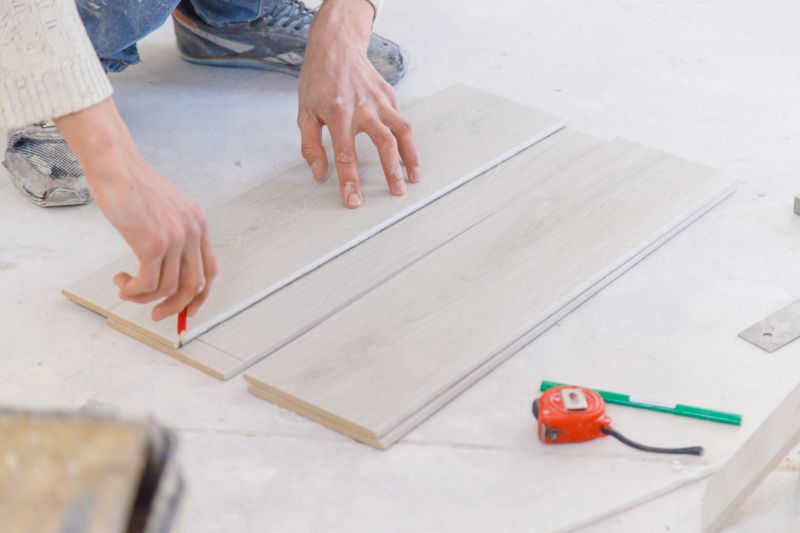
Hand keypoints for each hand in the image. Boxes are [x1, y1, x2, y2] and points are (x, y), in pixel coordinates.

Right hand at [56, 97, 217, 320]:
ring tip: (126, 290)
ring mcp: (175, 238)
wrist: (115, 166)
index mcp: (198, 224)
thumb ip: (170, 236)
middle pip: (194, 285)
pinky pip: (147, 283)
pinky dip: (133, 291)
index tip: (187, 309)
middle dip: (176, 307)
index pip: (210, 270)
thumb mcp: (163, 211)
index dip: (201, 295)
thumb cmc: (132, 187)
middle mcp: (192, 232)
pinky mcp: (152, 244)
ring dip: (144, 297)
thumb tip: (162, 270)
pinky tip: (121, 283)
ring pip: (168, 288)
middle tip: (156, 315)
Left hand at [297, 0, 421, 207]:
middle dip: (390, 171)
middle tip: (396, 193)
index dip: (350, 180)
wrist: (336, 45)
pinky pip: (402, 122)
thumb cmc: (318, 80)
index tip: (354, 200)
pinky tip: (408, 158)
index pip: (346, 153)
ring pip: (402, 131)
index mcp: (338, 113)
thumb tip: (319, 173)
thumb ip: (311, 145)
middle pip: (383, 143)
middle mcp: (363, 107)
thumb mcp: (304, 112)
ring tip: (414, 178)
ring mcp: (380, 101)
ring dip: (410, 157)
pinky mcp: (390, 97)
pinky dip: (408, 142)